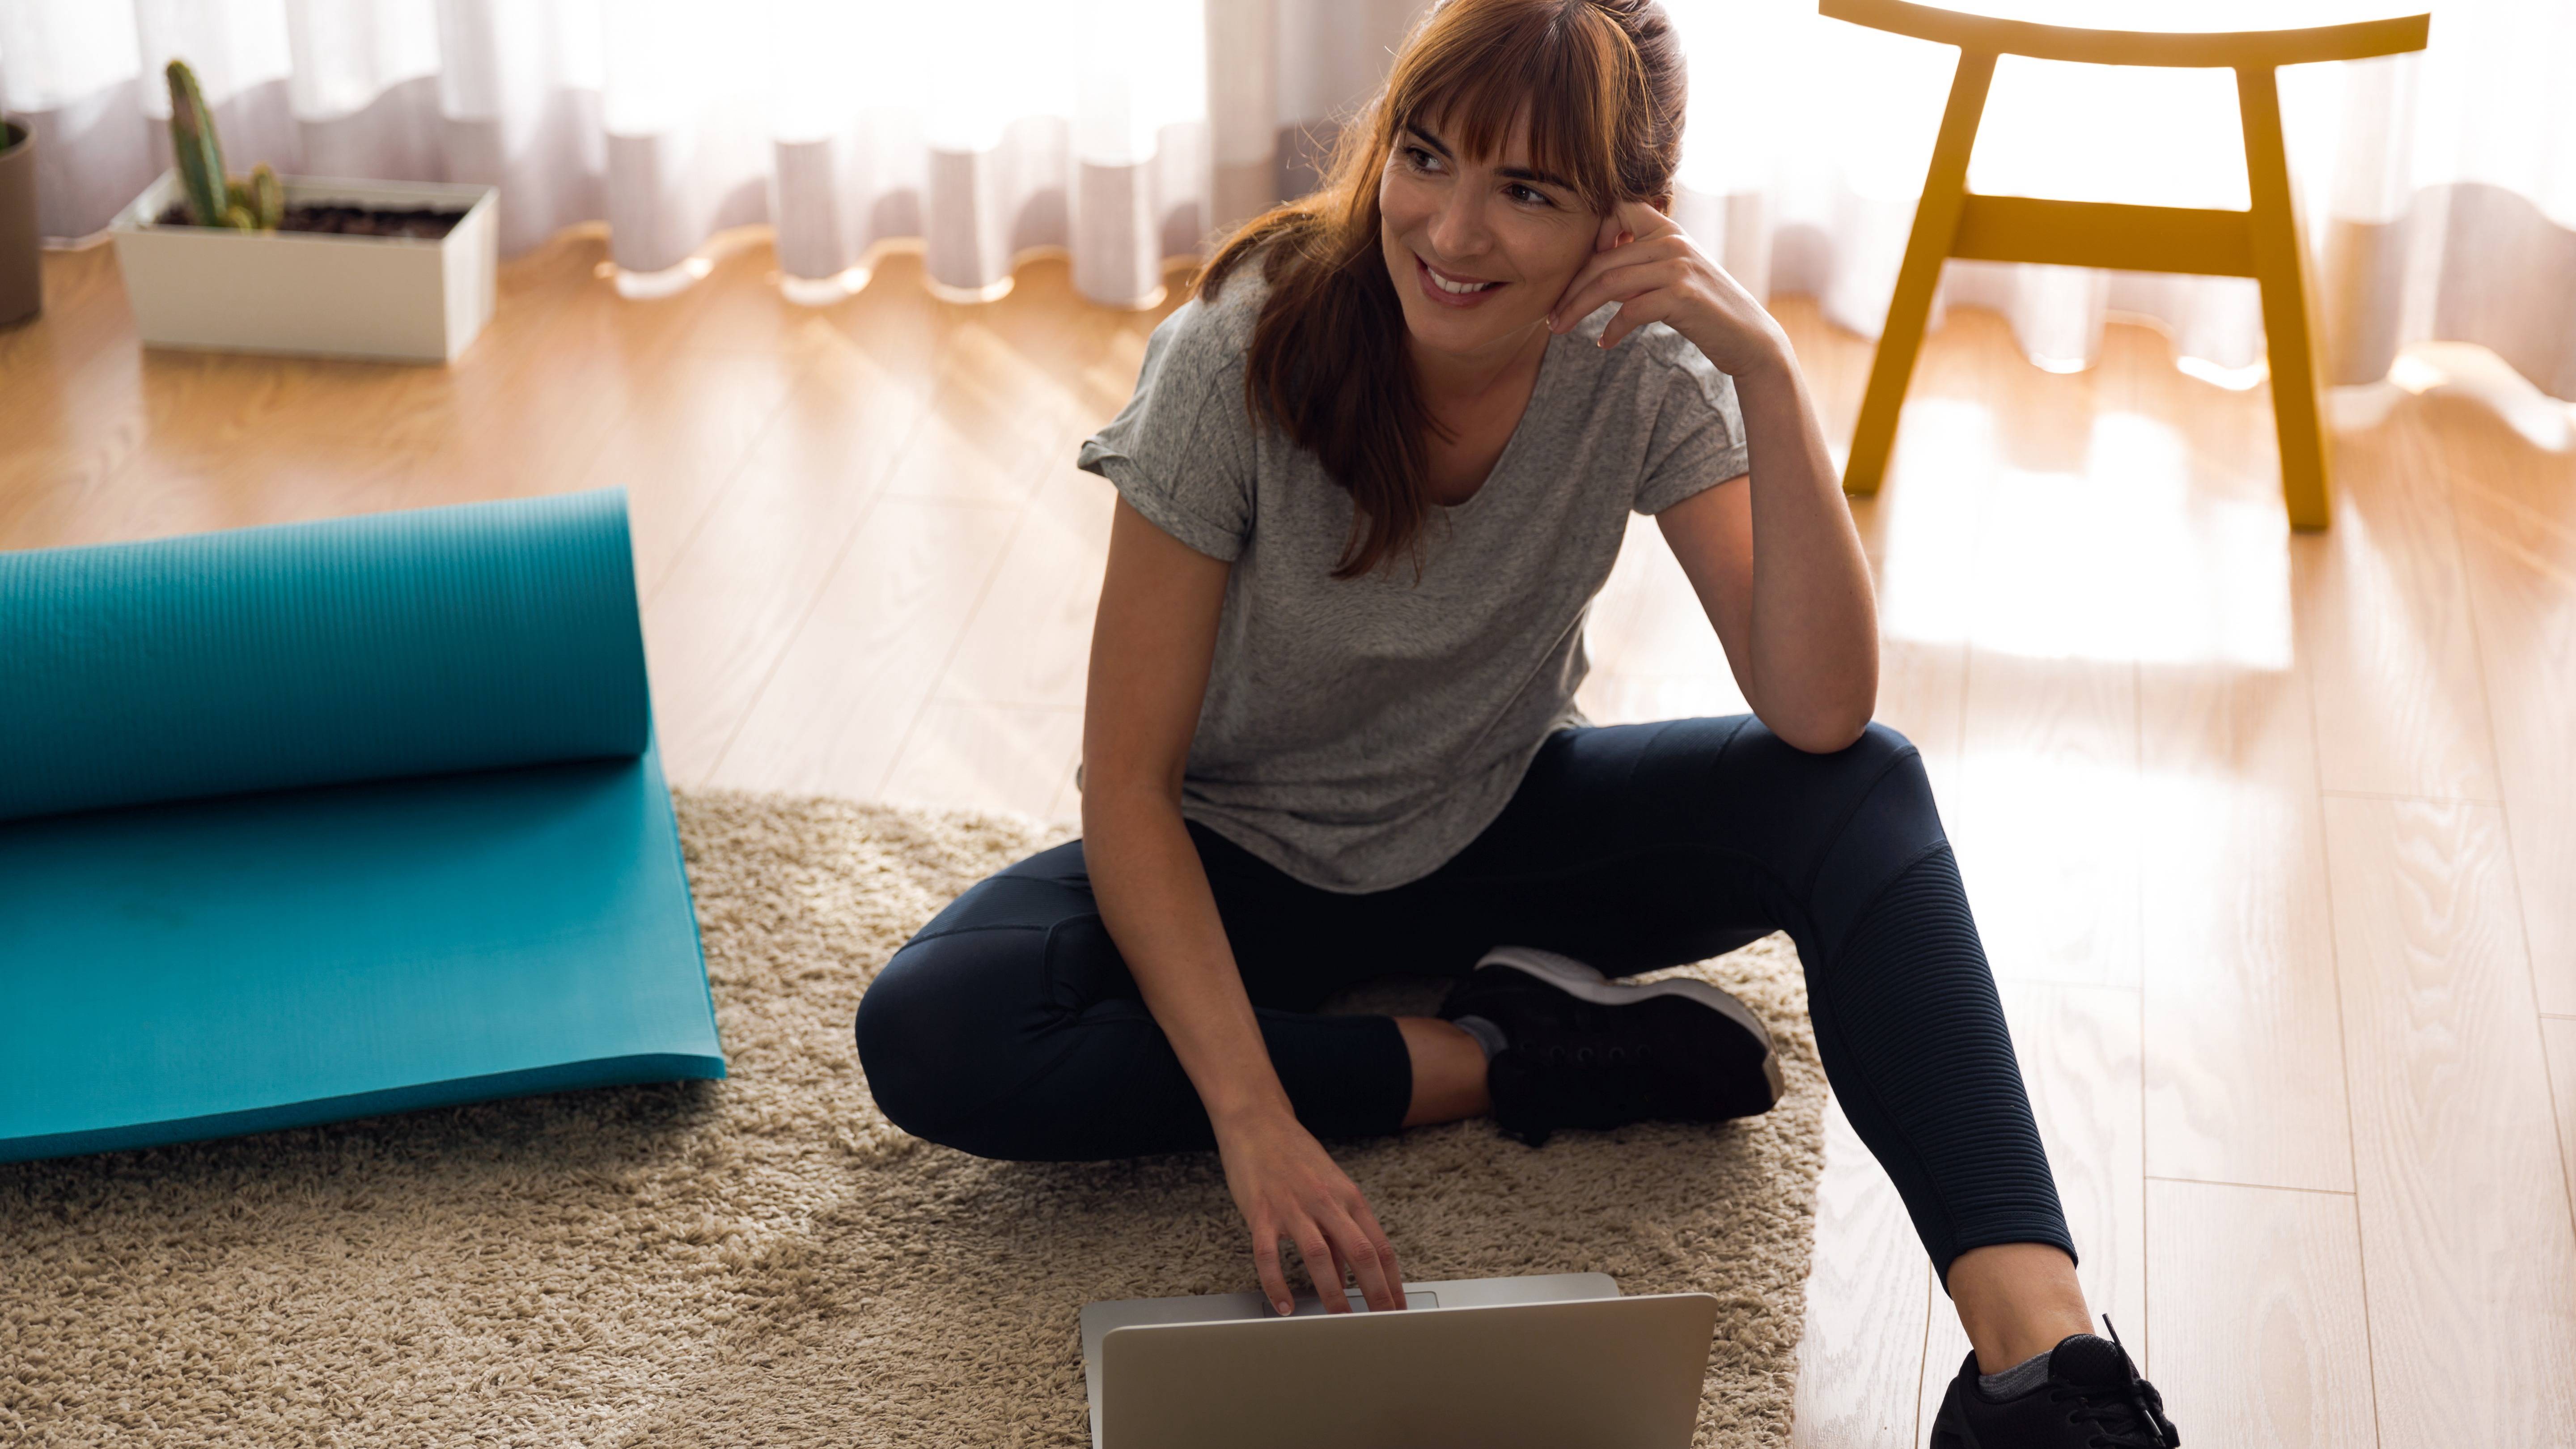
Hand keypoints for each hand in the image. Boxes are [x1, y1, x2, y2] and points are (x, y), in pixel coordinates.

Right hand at [1214, 1109, 1405, 1315]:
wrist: (1258, 1121)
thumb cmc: (1294, 1156)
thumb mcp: (1329, 1187)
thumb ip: (1340, 1230)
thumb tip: (1347, 1275)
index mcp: (1348, 1196)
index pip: (1380, 1246)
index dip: (1393, 1282)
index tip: (1399, 1309)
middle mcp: (1326, 1201)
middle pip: (1361, 1253)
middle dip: (1376, 1293)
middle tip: (1382, 1324)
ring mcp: (1294, 1206)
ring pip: (1320, 1256)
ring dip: (1333, 1294)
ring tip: (1338, 1323)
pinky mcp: (1261, 1212)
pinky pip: (1269, 1256)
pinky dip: (1277, 1284)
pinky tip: (1285, 1306)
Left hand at [1545, 198, 1787, 376]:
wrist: (1748, 336)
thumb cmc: (1704, 309)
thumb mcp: (1672, 275)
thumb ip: (1639, 266)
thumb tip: (1593, 274)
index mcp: (1668, 229)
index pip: (1618, 208)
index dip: (1591, 233)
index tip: (1579, 268)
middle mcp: (1672, 241)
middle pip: (1602, 258)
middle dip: (1570, 288)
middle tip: (1550, 314)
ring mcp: (1677, 266)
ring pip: (1609, 283)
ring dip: (1577, 308)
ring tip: (1559, 328)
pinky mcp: (1681, 295)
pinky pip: (1630, 311)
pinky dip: (1612, 330)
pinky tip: (1604, 343)